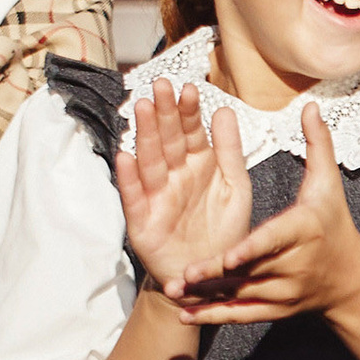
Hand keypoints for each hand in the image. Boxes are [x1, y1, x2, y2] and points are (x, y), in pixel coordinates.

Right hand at [114, 79, 254, 298]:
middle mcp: (175, 176)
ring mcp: (157, 197)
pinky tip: (124, 157)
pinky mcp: (143, 221)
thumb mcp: (235, 186)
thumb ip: (230, 150)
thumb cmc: (224, 229)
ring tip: (141, 109)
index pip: (191, 132)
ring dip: (144, 135)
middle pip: (167, 140)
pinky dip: (129, 179)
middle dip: (164, 113)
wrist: (210, 274)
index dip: (189, 111)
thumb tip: (223, 110)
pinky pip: (135, 197)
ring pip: (149, 161)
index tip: (188, 87)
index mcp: (199, 165)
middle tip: (160, 85)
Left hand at [167, 105, 359, 321]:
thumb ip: (316, 145)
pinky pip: (241, 315)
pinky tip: (186, 315)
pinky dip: (213, 317)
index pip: (275, 240)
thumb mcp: (328, 184)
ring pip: (242, 294)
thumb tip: (308, 106)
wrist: (347, 276)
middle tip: (184, 273)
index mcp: (304, 230)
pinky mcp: (276, 310)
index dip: (252, 249)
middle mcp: (295, 265)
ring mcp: (285, 292)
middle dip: (216, 273)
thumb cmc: (332, 222)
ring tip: (174, 291)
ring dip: (207, 296)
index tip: (228, 255)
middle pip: (252, 270)